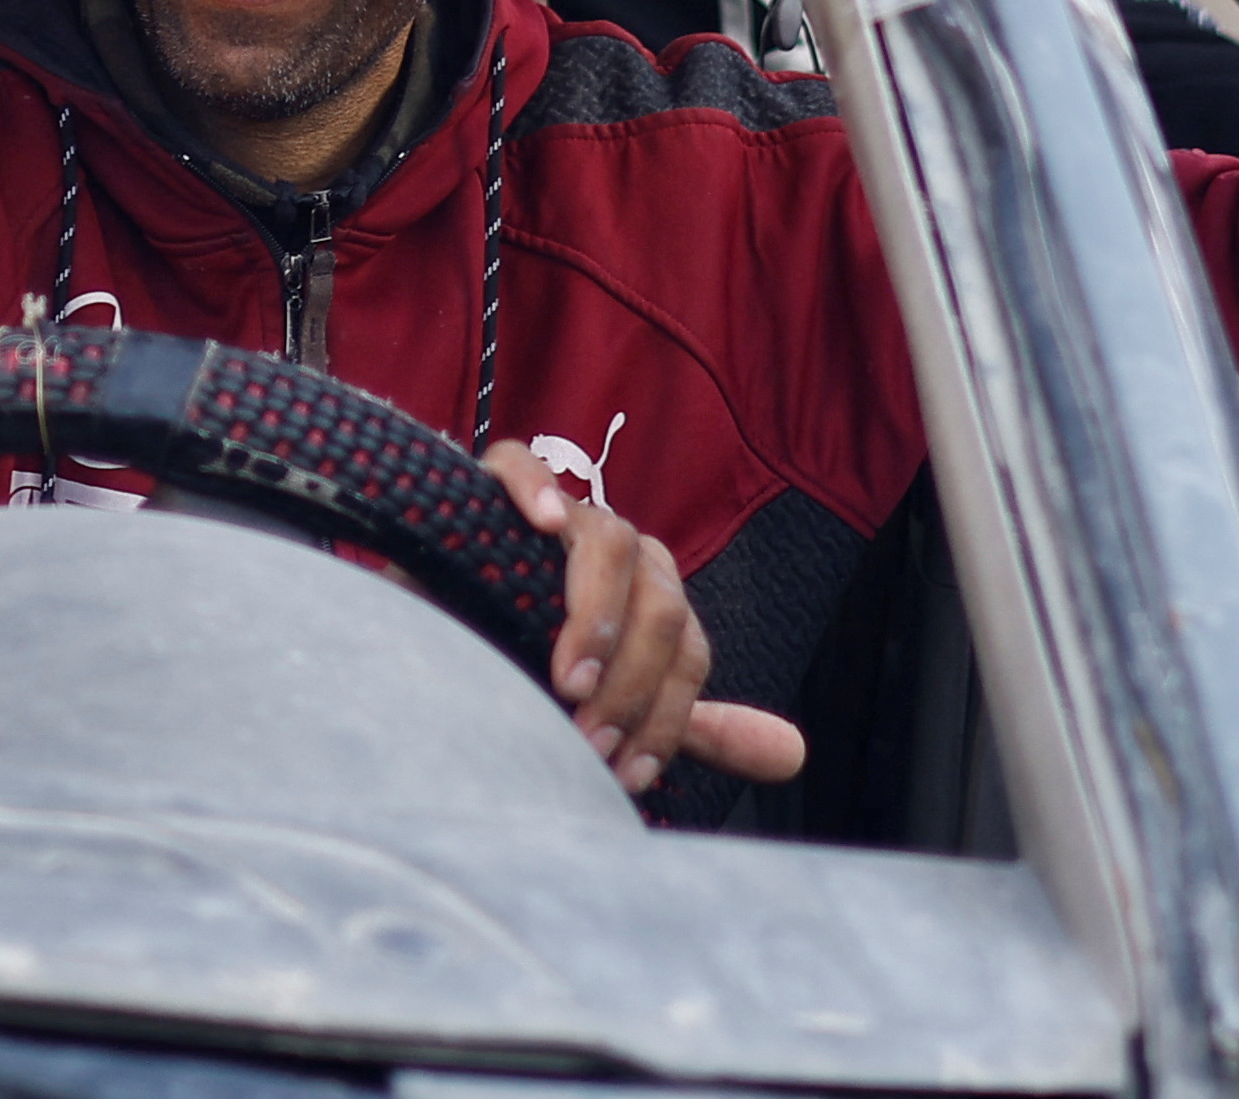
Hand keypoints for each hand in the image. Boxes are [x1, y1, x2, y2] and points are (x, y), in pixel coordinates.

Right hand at [483, 442, 805, 794]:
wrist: (444, 609)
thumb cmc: (534, 660)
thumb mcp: (617, 699)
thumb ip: (691, 726)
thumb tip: (795, 757)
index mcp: (656, 594)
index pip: (689, 653)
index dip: (665, 718)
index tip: (621, 773)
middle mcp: (622, 551)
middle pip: (661, 606)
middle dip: (632, 685)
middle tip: (586, 740)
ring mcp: (562, 513)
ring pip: (608, 543)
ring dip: (596, 617)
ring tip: (568, 679)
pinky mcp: (496, 482)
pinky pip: (521, 465)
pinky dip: (532, 485)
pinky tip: (537, 521)